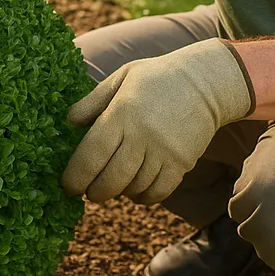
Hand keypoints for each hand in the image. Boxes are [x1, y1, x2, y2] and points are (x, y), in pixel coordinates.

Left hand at [61, 39, 253, 204]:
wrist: (206, 82)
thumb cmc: (158, 78)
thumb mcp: (123, 78)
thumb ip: (93, 101)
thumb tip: (69, 122)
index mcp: (122, 113)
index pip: (91, 156)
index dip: (75, 177)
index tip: (68, 186)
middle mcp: (142, 135)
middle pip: (110, 180)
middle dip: (94, 192)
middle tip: (89, 190)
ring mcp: (164, 151)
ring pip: (133, 189)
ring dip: (119, 192)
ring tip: (115, 183)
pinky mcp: (182, 163)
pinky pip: (157, 193)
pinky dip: (143, 197)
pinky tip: (137, 189)